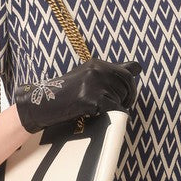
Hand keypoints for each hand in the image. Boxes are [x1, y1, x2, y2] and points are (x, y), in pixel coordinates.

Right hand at [13, 57, 142, 134]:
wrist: (42, 105)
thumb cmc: (67, 95)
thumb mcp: (89, 78)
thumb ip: (112, 73)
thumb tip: (139, 67)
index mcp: (97, 64)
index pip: (127, 73)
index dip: (130, 88)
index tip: (125, 97)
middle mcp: (97, 69)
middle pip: (127, 86)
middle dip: (127, 99)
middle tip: (117, 108)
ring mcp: (94, 84)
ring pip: (121, 99)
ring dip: (116, 109)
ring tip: (98, 110)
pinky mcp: (91, 99)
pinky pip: (115, 110)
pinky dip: (112, 117)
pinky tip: (97, 116)